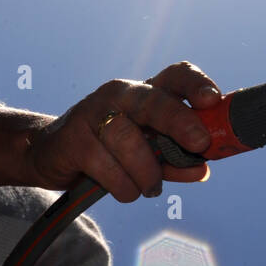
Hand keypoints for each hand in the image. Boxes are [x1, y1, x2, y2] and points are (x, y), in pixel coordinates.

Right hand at [25, 62, 219, 201]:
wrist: (51, 154)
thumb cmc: (112, 150)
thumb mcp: (149, 151)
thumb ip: (176, 159)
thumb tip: (203, 170)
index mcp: (147, 91)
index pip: (177, 74)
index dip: (197, 84)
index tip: (214, 100)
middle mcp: (121, 94)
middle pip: (153, 100)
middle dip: (180, 120)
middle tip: (200, 143)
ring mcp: (94, 112)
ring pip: (129, 140)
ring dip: (147, 172)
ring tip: (151, 187)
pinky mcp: (73, 138)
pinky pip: (106, 166)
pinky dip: (124, 185)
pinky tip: (128, 191)